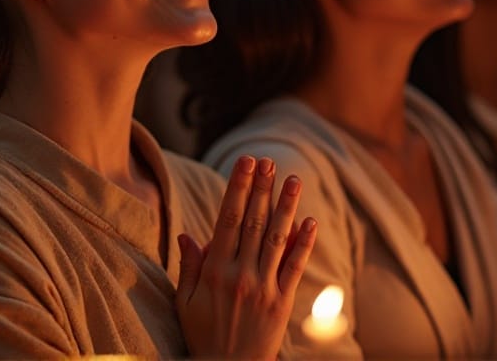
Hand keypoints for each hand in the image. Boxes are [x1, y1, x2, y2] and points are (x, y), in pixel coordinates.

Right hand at [176, 156, 316, 359]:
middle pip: (254, 223)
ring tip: (294, 179)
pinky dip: (304, 244)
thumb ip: (189, 267)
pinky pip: (295, 268)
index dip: (238, 188)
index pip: (228, 219)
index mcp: (215, 271)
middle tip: (268, 161)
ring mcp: (264, 288)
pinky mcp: (282, 303)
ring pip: (277, 239)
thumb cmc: (203, 336)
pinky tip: (310, 221)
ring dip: (286, 207)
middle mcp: (241, 274)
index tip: (245, 163)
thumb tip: (188, 235)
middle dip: (261, 189)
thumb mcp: (186, 302)